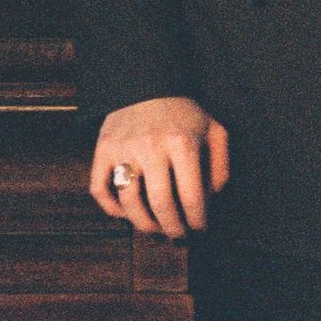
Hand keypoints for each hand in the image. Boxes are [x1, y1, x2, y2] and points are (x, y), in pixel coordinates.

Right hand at [90, 95, 228, 238]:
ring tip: (155, 230)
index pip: (191, 197)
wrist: (146, 83)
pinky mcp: (103, 149)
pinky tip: (126, 214)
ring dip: (143, 224)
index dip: (197, 221)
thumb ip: (220, 167)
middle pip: (161, 204)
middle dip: (172, 229)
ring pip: (129, 202)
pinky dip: (110, 208)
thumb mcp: (213, 131)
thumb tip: (211, 202)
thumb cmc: (184, 114)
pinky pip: (100, 188)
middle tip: (178, 237)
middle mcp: (150, 147)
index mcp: (182, 143)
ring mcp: (123, 149)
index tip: (200, 229)